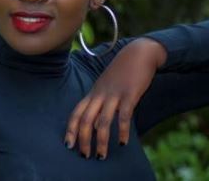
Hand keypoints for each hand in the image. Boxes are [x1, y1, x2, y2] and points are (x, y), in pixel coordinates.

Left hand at [64, 37, 166, 159]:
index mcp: (94, 92)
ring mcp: (115, 94)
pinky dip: (122, 131)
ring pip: (102, 121)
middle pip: (86, 119)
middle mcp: (101, 94)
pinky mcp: (130, 94)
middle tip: (85, 156)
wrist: (139, 52)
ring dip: (101, 141)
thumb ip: (101, 99)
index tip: (69, 145)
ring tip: (102, 156)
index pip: (76, 112)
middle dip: (83, 140)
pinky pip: (124, 115)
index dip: (70, 129)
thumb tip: (98, 119)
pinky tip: (122, 142)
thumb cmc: (124, 70)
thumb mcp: (107, 83)